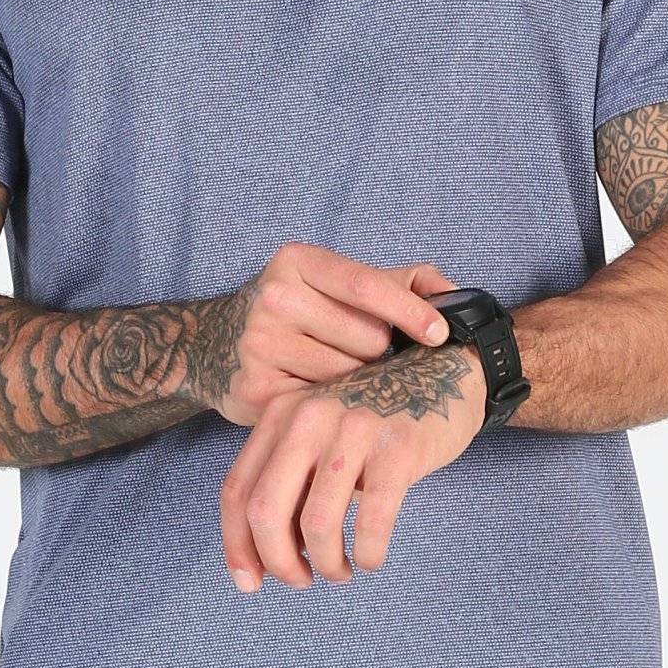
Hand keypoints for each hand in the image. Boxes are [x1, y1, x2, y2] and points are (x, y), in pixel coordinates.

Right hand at [192, 241, 459, 429]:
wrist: (211, 345)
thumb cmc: (294, 311)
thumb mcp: (335, 283)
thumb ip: (400, 281)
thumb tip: (456, 293)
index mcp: (298, 261)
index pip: (366, 285)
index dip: (411, 311)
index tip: (439, 334)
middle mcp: (274, 296)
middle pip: (366, 338)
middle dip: (377, 352)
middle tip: (359, 354)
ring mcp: (260, 343)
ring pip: (348, 376)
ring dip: (356, 382)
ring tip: (338, 373)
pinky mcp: (255, 389)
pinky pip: (322, 405)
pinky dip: (330, 405)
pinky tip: (320, 395)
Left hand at [218, 337, 487, 591]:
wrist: (442, 375)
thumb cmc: (372, 422)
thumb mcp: (318, 437)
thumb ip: (288, 482)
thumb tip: (261, 558)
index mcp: (280, 413)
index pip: (237, 491)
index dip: (236, 546)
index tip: (250, 583)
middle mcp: (309, 416)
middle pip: (266, 510)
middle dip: (279, 562)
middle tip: (301, 581)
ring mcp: (354, 429)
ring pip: (317, 524)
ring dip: (327, 565)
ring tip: (341, 571)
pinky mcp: (399, 447)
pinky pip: (371, 522)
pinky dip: (367, 555)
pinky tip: (370, 558)